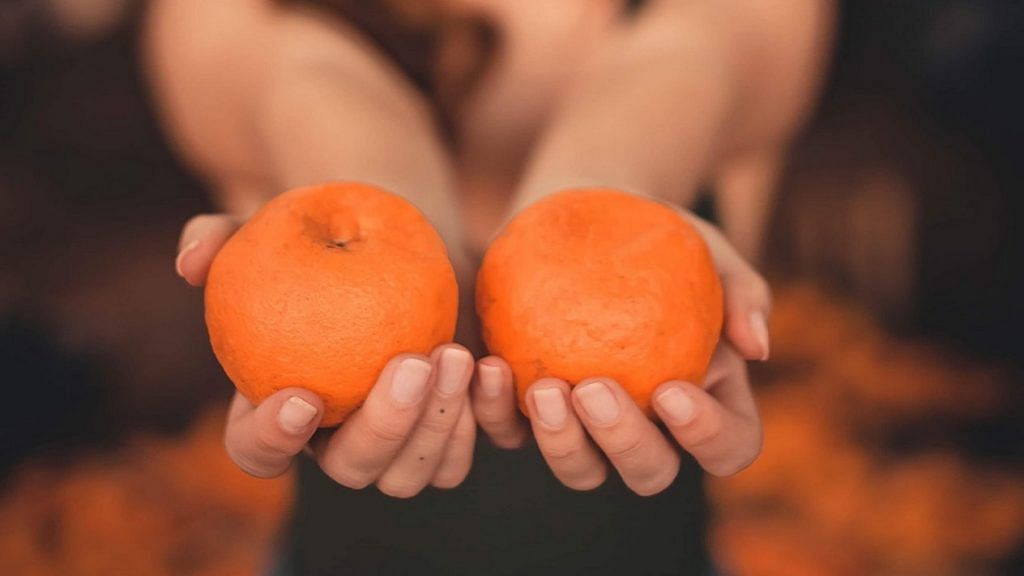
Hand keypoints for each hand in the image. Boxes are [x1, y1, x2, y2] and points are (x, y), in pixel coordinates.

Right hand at [177, 214, 476, 496]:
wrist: (399, 239)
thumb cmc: (322, 237)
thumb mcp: (271, 226)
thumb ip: (220, 238)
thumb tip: (190, 260)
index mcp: (278, 408)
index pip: (258, 451)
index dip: (272, 439)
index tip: (302, 394)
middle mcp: (335, 440)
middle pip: (351, 471)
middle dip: (383, 429)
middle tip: (410, 362)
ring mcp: (393, 443)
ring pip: (409, 476)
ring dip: (435, 429)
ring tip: (455, 355)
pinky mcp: (444, 429)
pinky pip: (459, 454)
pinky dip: (479, 422)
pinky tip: (488, 368)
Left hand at [471, 212, 768, 494]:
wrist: (580, 207)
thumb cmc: (656, 232)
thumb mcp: (706, 246)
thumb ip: (741, 291)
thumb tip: (757, 347)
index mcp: (704, 400)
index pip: (725, 447)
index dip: (706, 438)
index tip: (672, 390)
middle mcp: (647, 426)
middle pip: (648, 472)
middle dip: (624, 445)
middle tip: (593, 388)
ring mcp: (585, 424)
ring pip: (580, 470)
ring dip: (561, 444)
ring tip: (544, 389)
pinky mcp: (526, 407)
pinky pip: (509, 431)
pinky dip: (495, 410)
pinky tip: (488, 368)